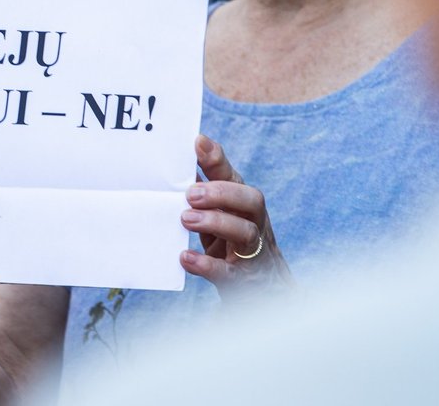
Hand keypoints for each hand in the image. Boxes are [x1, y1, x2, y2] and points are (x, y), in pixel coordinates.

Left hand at [179, 135, 292, 300]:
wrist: (262, 296)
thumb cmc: (231, 247)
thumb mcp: (220, 217)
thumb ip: (204, 193)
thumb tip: (176, 166)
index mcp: (244, 207)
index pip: (235, 177)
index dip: (217, 160)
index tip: (197, 142)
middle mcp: (254, 225)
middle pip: (251, 200)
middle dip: (221, 193)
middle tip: (190, 194)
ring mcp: (252, 254)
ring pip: (246, 233)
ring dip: (216, 222)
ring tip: (186, 218)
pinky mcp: (243, 282)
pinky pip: (230, 273)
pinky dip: (208, 265)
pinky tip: (186, 258)